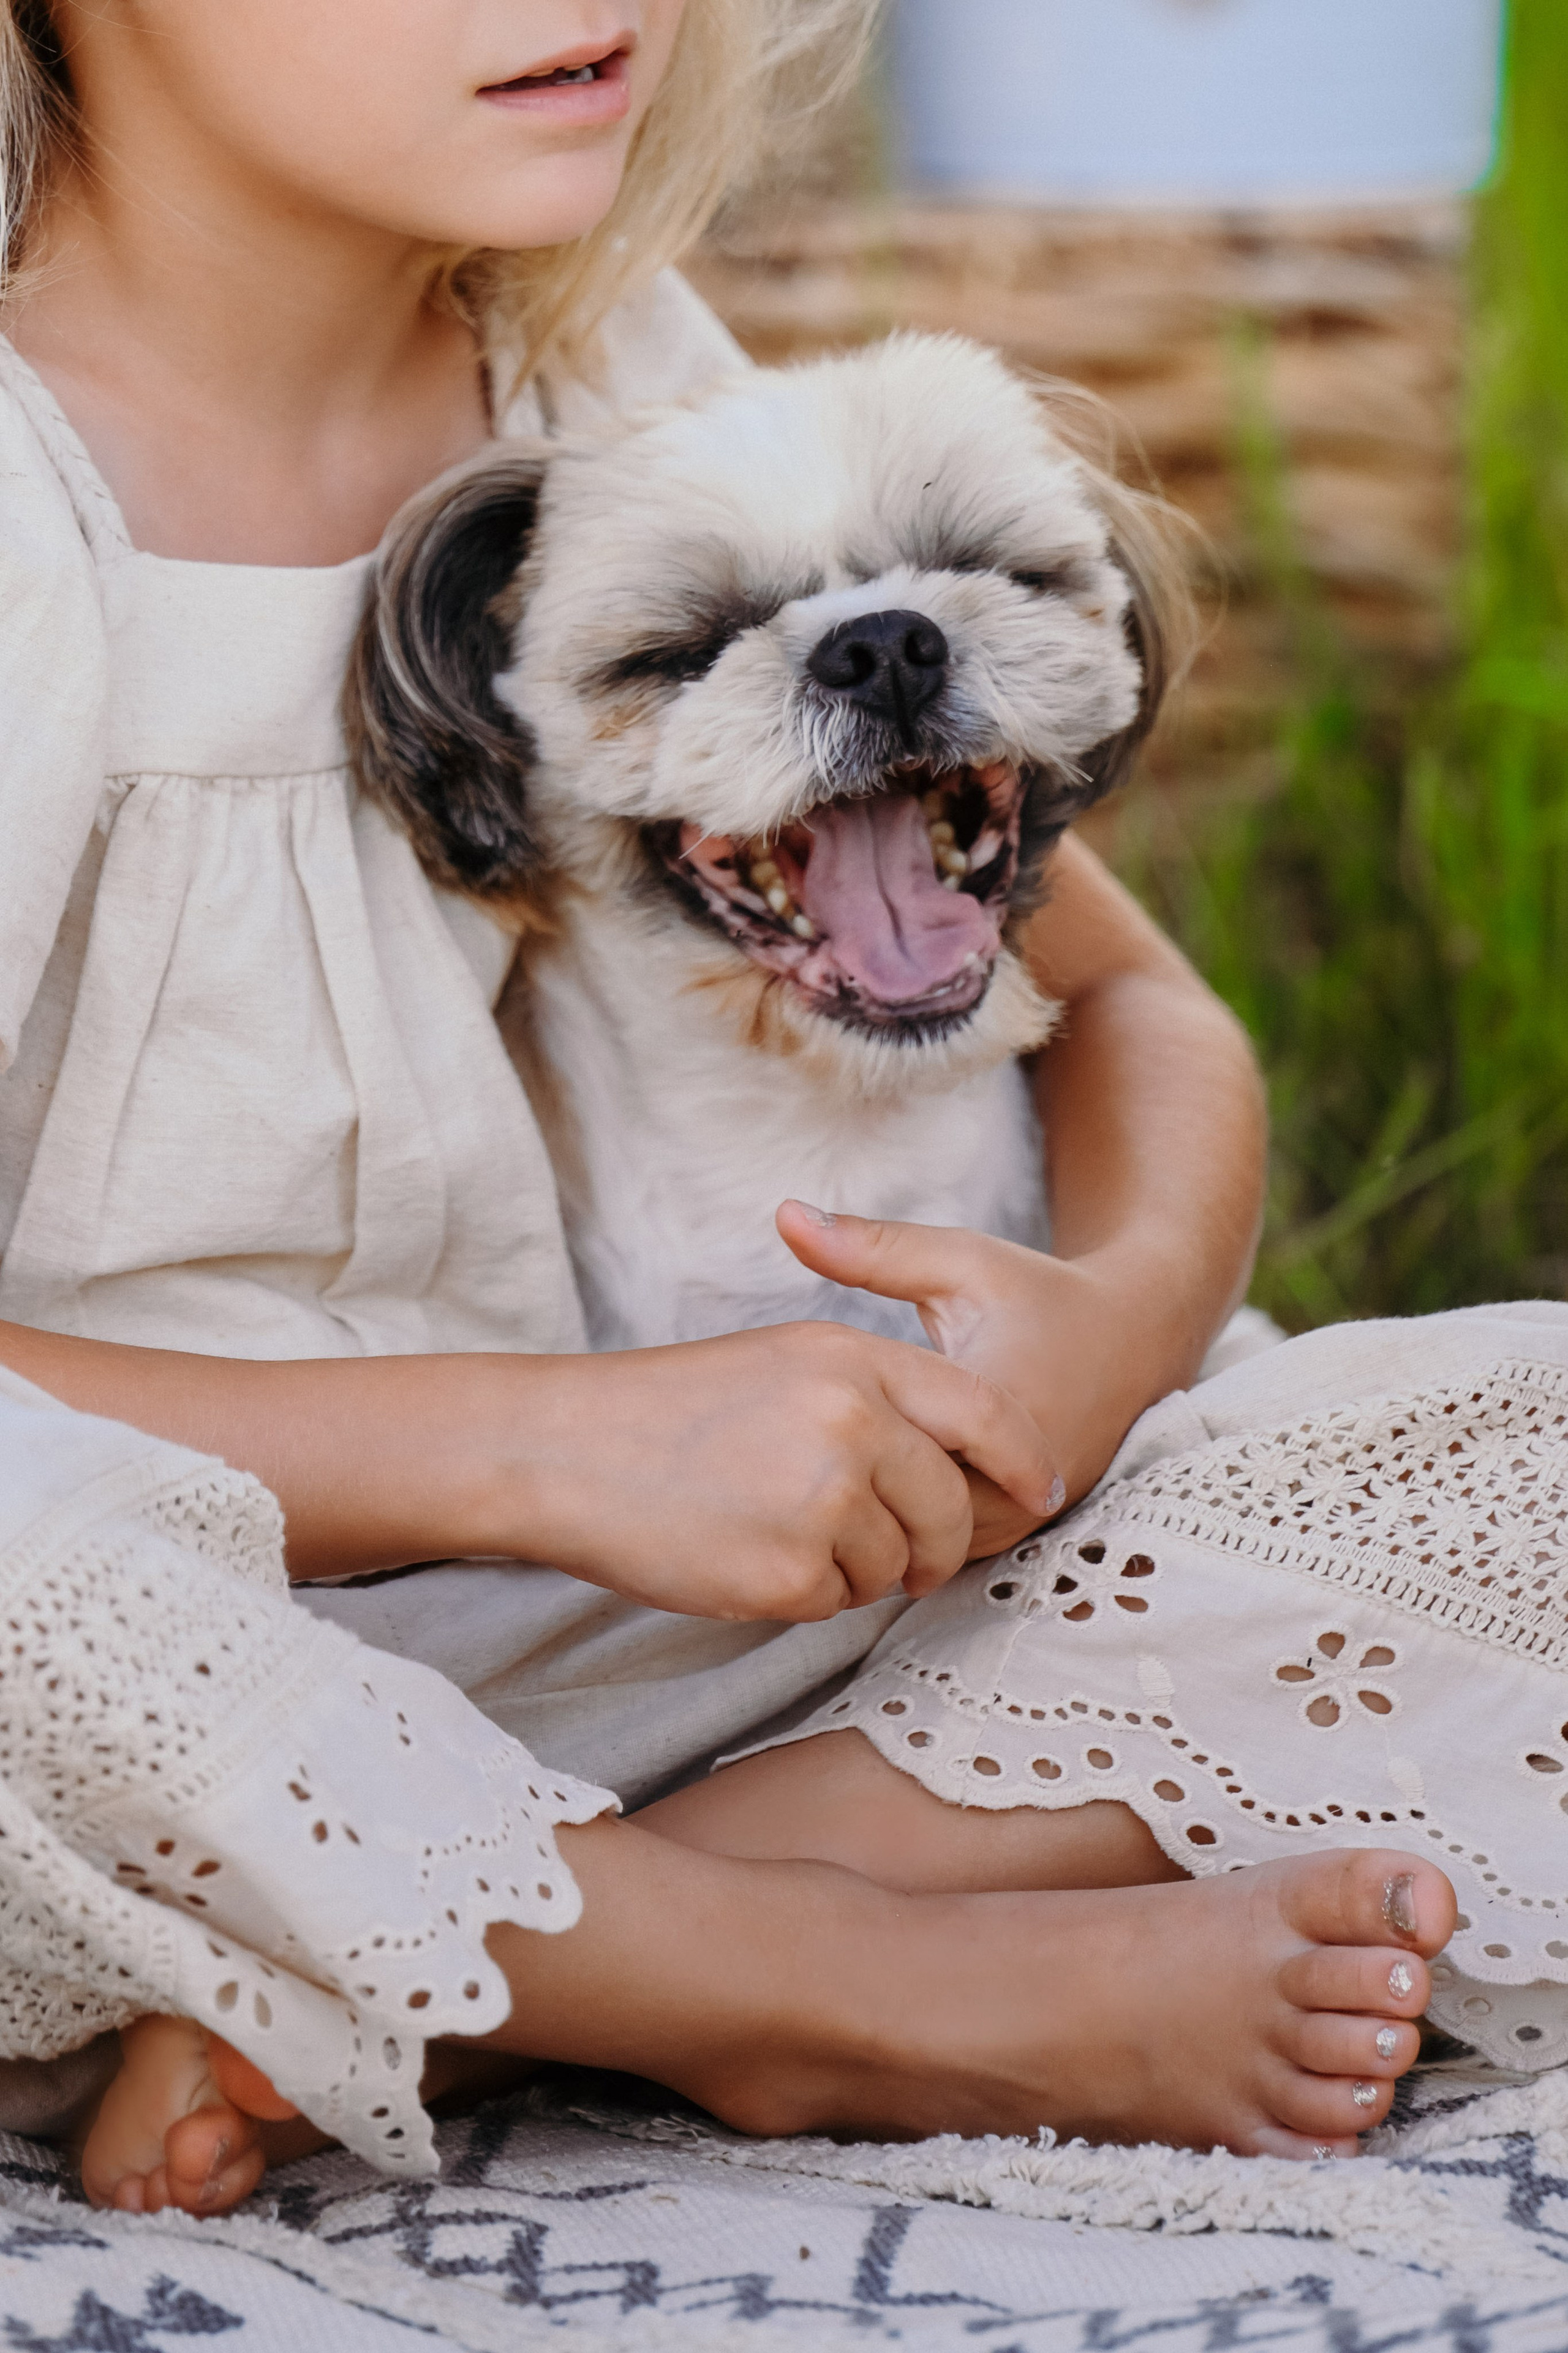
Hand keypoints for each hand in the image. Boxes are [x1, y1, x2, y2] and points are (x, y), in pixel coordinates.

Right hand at [497, 1321, 1058, 1622]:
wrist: (566, 1447)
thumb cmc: (669, 1407)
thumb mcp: (787, 1359)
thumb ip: (879, 1395)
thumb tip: (964, 1457)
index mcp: (853, 1359)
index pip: (985, 1416)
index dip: (1023, 1461)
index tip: (1043, 1492)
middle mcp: (851, 1421)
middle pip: (950, 1508)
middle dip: (935, 1544)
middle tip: (905, 1559)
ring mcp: (821, 1498)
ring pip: (896, 1565)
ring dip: (857, 1570)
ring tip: (777, 1532)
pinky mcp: (786, 1572)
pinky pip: (835, 1604)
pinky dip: (803, 1596)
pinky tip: (745, 1558)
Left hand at [778, 1202, 1197, 1556]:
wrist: (1132, 1337)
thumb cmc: (1038, 1293)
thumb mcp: (958, 1262)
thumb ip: (871, 1248)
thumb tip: (783, 1213)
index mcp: (997, 1412)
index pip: (889, 1457)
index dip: (828, 1446)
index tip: (786, 1419)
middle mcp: (1018, 1478)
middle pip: (901, 1512)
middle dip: (845, 1488)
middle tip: (781, 1459)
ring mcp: (1024, 1513)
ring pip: (924, 1543)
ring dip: (877, 1514)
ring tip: (817, 1477)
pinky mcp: (1023, 1526)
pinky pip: (949, 1547)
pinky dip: (907, 1524)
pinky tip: (867, 1489)